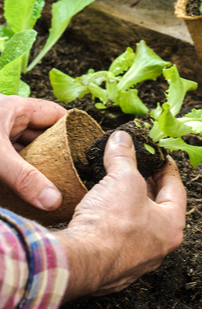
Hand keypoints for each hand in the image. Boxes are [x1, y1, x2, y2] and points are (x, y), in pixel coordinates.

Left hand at [0, 94, 65, 210]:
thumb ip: (24, 178)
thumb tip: (53, 200)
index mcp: (18, 109)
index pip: (57, 115)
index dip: (74, 130)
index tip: (86, 151)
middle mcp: (11, 120)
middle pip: (45, 135)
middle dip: (57, 153)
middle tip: (73, 173)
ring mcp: (1, 135)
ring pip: (29, 149)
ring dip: (39, 164)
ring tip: (57, 182)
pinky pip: (14, 160)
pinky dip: (22, 171)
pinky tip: (31, 186)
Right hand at [54, 131, 185, 300]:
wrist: (81, 260)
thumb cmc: (111, 225)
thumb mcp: (122, 179)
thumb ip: (124, 156)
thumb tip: (121, 139)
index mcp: (170, 226)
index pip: (176, 190)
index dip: (167, 169)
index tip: (160, 159)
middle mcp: (157, 246)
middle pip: (157, 207)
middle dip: (147, 185)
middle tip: (138, 169)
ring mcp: (136, 258)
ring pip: (137, 223)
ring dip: (129, 203)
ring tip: (118, 185)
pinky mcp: (115, 263)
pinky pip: (119, 236)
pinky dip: (115, 220)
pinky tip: (103, 209)